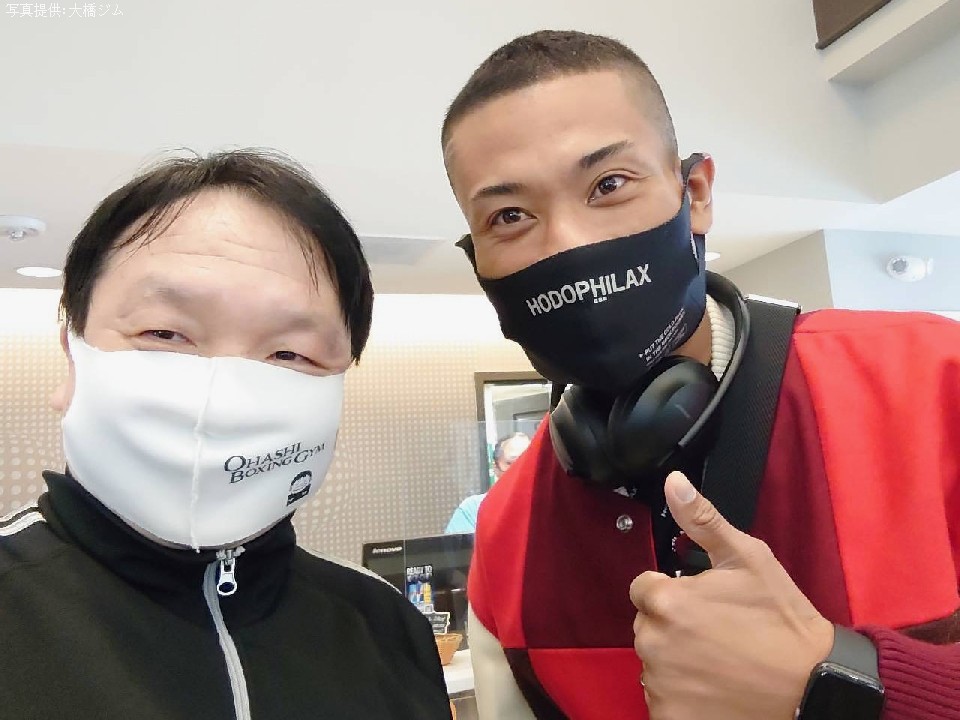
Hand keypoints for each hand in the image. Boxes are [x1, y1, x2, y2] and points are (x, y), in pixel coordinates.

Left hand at [629, 471, 834, 719]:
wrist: (815, 685)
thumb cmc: (783, 620)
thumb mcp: (748, 559)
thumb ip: (701, 520)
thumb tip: (673, 482)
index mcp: (667, 601)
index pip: (644, 589)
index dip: (673, 592)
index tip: (703, 603)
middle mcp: (655, 642)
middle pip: (647, 625)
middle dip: (672, 624)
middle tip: (716, 632)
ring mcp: (661, 684)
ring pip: (654, 662)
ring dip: (676, 660)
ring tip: (720, 660)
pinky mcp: (670, 715)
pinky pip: (660, 700)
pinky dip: (680, 696)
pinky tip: (713, 688)